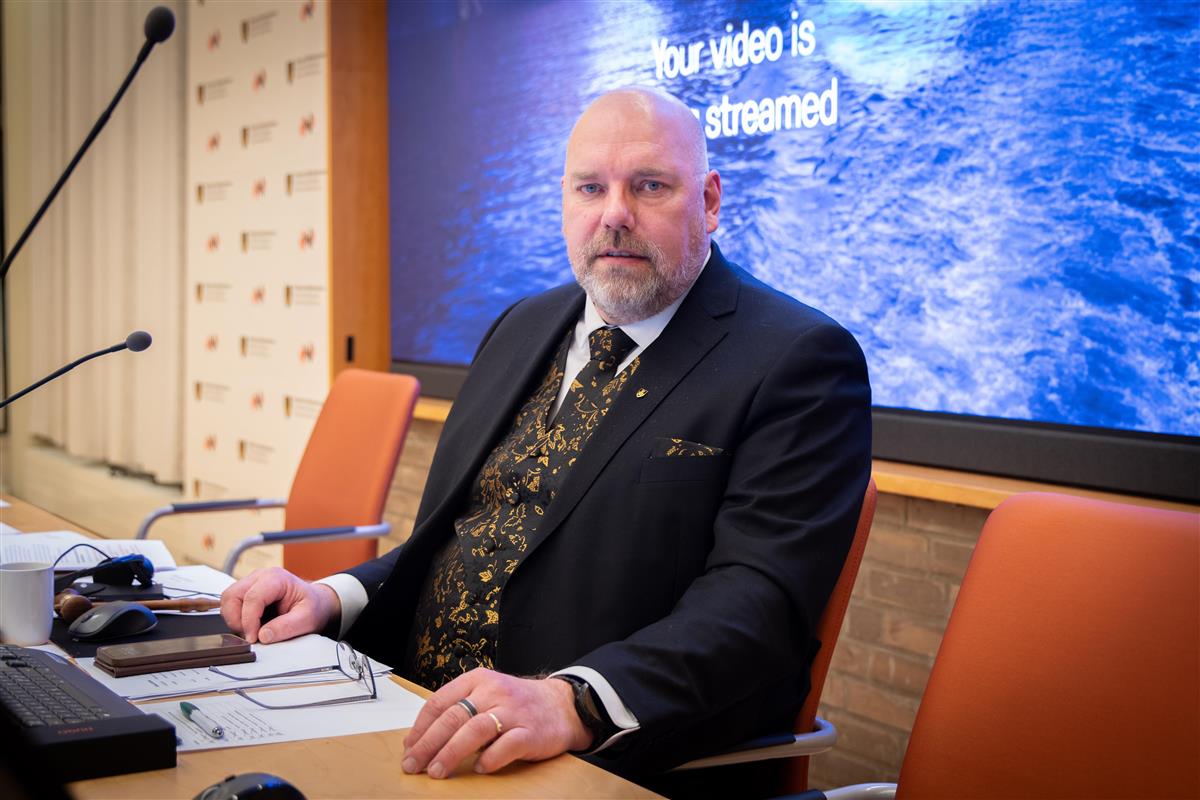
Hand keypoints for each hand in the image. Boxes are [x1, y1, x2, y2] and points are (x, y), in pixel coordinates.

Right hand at [219, 567, 339, 643]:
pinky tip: (251, 626)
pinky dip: (236, 618)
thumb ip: (286, 627)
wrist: (316, 603)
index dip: (249, 621)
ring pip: (228, 599)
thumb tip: (263, 636)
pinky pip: (231, 605)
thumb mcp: (307, 619)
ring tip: (251, 631)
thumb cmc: (313, 607)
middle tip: (250, 636)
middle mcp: (260, 576)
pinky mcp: (246, 592)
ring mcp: (251, 583)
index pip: (252, 597)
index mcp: (276, 578)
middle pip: (232, 595)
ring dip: (234, 619)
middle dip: (236, 619)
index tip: (253, 638)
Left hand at [402, 669, 591, 778]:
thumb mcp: (486, 694)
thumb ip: (459, 710)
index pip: (440, 702)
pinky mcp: (530, 732)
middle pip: (453, 717)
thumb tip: (422, 739)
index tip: (409, 748)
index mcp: (478, 680)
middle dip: (428, 744)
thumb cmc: (517, 703)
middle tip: (414, 765)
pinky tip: (479, 768)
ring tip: (437, 771)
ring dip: (451, 753)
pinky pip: (506, 746)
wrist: (561, 705)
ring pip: (475, 730)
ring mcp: (513, 711)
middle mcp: (494, 691)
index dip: (420, 728)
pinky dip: (489, 759)